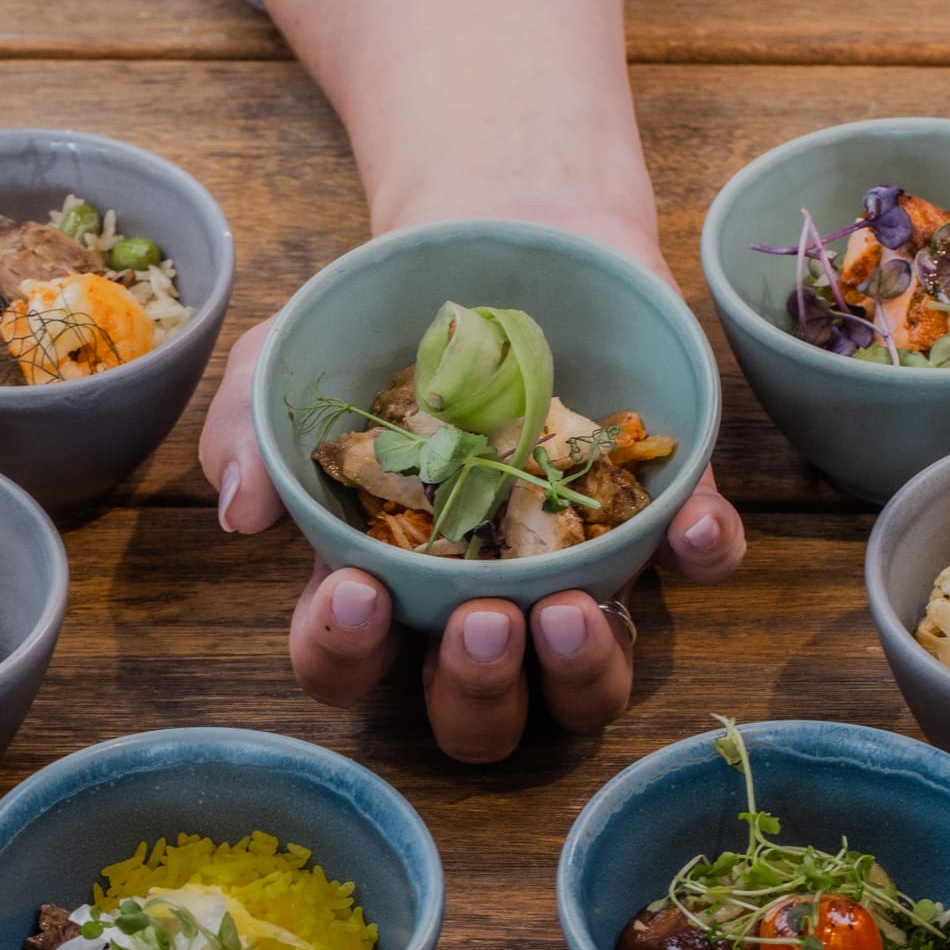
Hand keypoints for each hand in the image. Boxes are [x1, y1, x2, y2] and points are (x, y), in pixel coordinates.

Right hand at [197, 253, 745, 763]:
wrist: (486, 233)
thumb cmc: (379, 325)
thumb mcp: (290, 360)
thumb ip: (251, 429)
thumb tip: (244, 515)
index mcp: (386, 585)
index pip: (352, 667)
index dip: (348, 655)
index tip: (357, 591)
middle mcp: (485, 602)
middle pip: (482, 716)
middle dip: (480, 692)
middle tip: (486, 622)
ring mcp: (578, 566)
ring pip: (592, 684)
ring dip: (584, 672)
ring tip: (570, 612)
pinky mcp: (661, 507)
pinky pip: (699, 562)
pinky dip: (705, 556)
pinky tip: (692, 529)